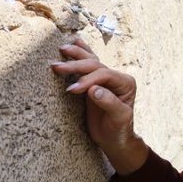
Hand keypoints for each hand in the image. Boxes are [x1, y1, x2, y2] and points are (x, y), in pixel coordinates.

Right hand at [49, 38, 142, 170]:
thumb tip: (94, 89)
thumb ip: (110, 103)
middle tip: (57, 67)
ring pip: (90, 60)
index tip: (73, 90)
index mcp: (126, 83)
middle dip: (76, 66)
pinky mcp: (95, 81)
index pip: (104, 74)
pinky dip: (80, 53)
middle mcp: (116, 77)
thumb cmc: (119, 130)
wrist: (115, 139)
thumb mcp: (118, 120)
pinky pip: (88, 64)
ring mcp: (105, 78)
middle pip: (95, 65)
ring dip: (75, 55)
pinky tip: (74, 42)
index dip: (87, 79)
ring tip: (61, 50)